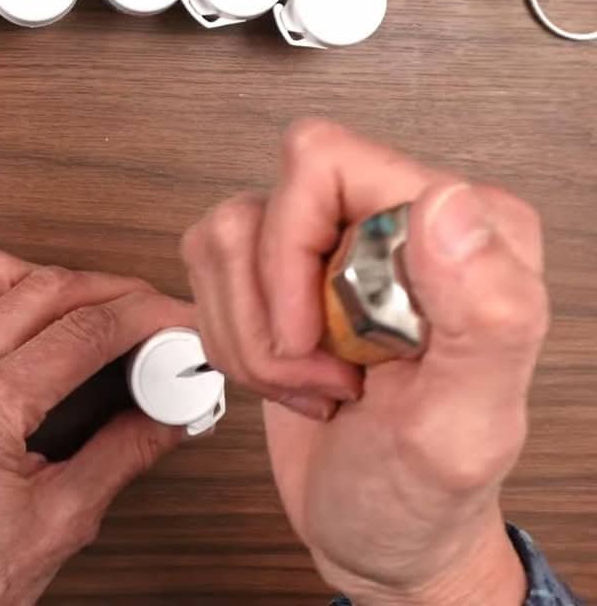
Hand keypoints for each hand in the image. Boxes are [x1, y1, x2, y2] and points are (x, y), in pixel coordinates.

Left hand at [0, 253, 193, 605]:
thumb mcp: (63, 521)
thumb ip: (126, 452)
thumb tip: (173, 412)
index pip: (84, 331)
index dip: (145, 315)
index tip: (177, 319)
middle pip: (47, 288)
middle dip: (115, 290)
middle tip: (157, 312)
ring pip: (2, 276)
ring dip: (64, 280)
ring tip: (107, 307)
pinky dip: (18, 293)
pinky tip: (48, 315)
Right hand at [181, 119, 548, 605]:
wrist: (380, 532)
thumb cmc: (427, 492)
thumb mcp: (468, 425)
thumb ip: (486, 310)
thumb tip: (446, 201)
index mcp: (463, 225)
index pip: (324, 162)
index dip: (294, 251)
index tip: (317, 335)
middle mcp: (396, 216)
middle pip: (268, 201)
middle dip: (271, 308)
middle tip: (322, 366)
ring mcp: (335, 239)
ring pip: (227, 233)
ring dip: (251, 333)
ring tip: (310, 380)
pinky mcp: (285, 266)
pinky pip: (208, 266)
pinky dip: (232, 338)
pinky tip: (288, 375)